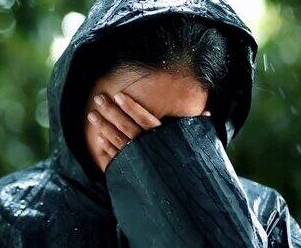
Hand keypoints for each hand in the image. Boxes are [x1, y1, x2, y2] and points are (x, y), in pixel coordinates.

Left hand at [86, 91, 210, 171]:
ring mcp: (137, 162)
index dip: (132, 107)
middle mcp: (148, 150)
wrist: (184, 204)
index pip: (145, 120)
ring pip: (117, 140)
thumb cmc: (192, 171)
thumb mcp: (197, 149)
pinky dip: (106, 147)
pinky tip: (98, 138)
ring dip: (103, 127)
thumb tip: (208, 111)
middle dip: (111, 112)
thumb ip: (196, 130)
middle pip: (126, 127)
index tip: (119, 95)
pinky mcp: (131, 173)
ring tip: (92, 115)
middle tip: (98, 99)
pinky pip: (116, 158)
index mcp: (164, 140)